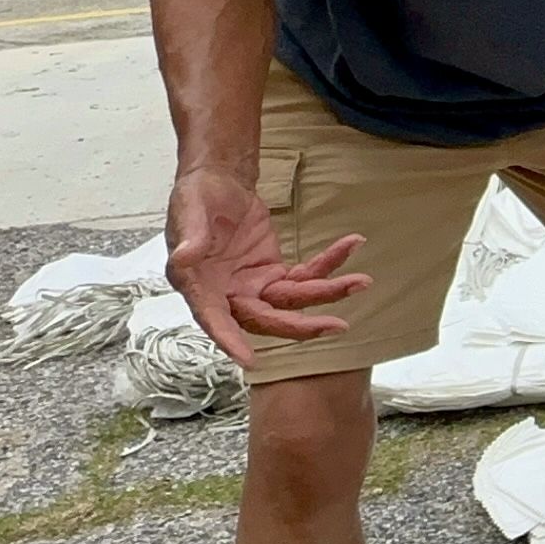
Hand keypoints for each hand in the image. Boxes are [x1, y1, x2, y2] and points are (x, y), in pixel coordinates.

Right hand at [164, 168, 367, 368]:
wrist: (218, 183)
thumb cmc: (196, 197)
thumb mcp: (189, 209)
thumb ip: (190, 236)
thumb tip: (184, 258)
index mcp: (198, 285)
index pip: (213, 317)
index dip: (228, 339)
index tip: (248, 360)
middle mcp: (227, 294)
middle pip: (265, 318)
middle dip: (300, 325)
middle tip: (335, 326)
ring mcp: (254, 286)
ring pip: (292, 300)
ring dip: (327, 293)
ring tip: (360, 282)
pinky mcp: (275, 273)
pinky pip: (306, 275)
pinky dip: (330, 263)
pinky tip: (351, 245)